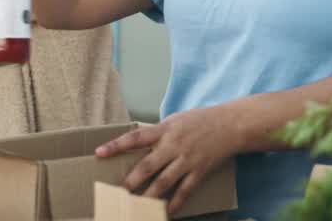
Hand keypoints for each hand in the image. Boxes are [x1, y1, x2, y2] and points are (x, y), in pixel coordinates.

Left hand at [96, 105, 242, 213]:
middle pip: (147, 165)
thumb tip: (136, 144)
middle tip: (115, 193)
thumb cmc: (200, 120)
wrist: (232, 124)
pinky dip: (175, 203)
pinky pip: (185, 190)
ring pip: (164, 181)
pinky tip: (165, 213)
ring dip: (148, 196)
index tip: (99, 153)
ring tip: (134, 208)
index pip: (136, 137)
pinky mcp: (200, 170)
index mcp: (166, 129)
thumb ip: (158, 132)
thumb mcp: (176, 120)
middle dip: (130, 181)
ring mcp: (187, 159)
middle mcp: (174, 145)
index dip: (116, 145)